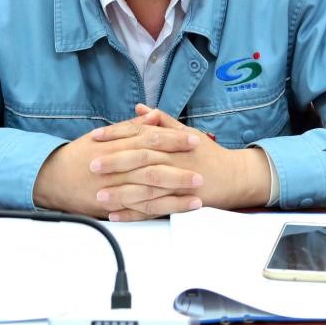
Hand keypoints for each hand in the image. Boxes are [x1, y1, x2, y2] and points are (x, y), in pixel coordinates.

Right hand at [32, 115, 204, 219]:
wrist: (52, 177)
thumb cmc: (79, 155)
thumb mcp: (105, 136)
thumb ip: (131, 127)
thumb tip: (153, 116)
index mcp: (117, 144)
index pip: (150, 138)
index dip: (173, 139)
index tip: (193, 139)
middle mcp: (117, 164)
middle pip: (153, 163)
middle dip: (180, 166)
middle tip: (201, 168)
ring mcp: (114, 185)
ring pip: (149, 187)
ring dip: (175, 191)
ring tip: (197, 192)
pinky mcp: (112, 204)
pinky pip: (138, 208)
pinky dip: (159, 208)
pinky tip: (176, 210)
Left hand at [89, 105, 271, 220]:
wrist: (234, 177)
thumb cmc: (208, 154)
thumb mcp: (187, 132)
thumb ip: (162, 121)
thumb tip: (140, 109)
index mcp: (171, 142)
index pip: (139, 134)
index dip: (116, 134)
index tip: (95, 136)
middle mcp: (173, 160)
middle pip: (140, 160)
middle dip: (115, 162)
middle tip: (91, 164)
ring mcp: (177, 183)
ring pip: (145, 187)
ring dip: (120, 193)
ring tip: (98, 196)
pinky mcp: (180, 202)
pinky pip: (154, 210)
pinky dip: (134, 214)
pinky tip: (116, 215)